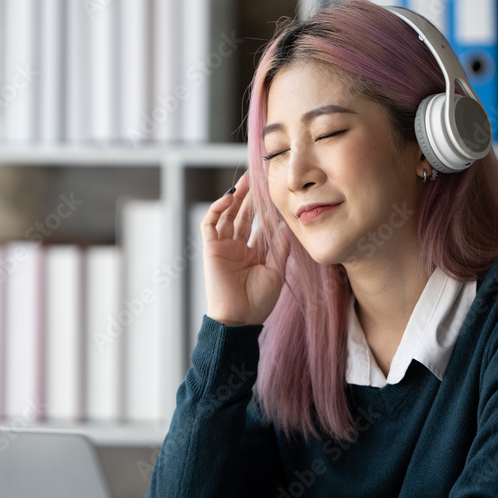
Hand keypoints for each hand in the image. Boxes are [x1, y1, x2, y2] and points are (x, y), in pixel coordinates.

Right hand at [201, 173, 290, 325]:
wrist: (239, 320)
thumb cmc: (258, 302)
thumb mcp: (276, 271)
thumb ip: (280, 247)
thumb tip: (286, 224)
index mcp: (253, 254)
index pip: (259, 225)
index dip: (266, 209)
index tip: (275, 192)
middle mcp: (237, 248)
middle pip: (243, 216)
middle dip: (251, 197)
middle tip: (259, 177)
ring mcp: (223, 247)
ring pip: (227, 215)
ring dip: (236, 197)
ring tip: (246, 180)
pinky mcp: (210, 248)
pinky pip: (210, 223)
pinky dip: (218, 209)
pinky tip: (231, 197)